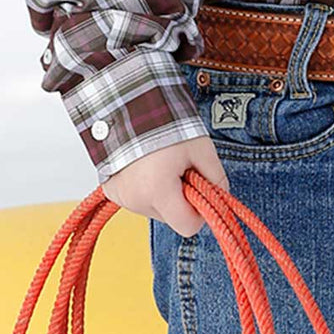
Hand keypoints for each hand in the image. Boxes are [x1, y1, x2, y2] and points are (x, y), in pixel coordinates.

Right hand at [102, 134, 229, 236]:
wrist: (130, 106)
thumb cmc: (166, 124)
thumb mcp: (201, 148)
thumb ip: (216, 176)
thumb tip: (221, 195)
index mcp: (158, 192)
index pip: (188, 227)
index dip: (199, 212)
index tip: (200, 190)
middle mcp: (136, 201)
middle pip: (171, 217)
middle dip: (180, 197)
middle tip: (180, 168)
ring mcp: (121, 197)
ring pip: (155, 208)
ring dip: (162, 192)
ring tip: (161, 162)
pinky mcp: (112, 192)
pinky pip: (138, 199)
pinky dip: (146, 188)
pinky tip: (146, 166)